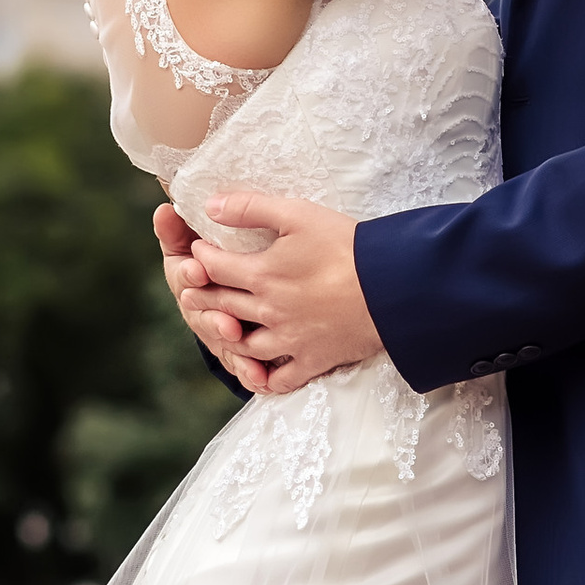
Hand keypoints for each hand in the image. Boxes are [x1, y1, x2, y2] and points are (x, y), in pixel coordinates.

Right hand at [155, 202, 268, 393]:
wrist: (242, 279)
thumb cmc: (220, 251)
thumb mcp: (201, 234)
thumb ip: (182, 226)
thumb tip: (164, 209)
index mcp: (187, 275)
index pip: (183, 274)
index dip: (189, 273)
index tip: (197, 269)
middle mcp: (198, 307)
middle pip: (201, 315)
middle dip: (213, 319)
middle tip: (229, 323)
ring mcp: (217, 331)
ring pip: (220, 342)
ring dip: (232, 348)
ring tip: (249, 352)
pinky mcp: (238, 351)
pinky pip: (242, 365)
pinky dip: (249, 372)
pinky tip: (261, 378)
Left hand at [180, 192, 383, 396]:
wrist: (391, 288)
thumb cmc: (347, 246)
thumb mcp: (297, 214)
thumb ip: (251, 208)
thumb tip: (210, 206)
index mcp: (261, 274)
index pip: (214, 267)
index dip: (201, 257)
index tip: (198, 250)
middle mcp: (268, 311)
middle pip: (223, 306)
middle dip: (204, 296)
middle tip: (193, 291)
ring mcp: (289, 340)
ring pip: (244, 345)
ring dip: (228, 336)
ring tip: (221, 328)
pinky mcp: (312, 360)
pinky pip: (280, 379)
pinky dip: (265, 379)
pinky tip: (259, 374)